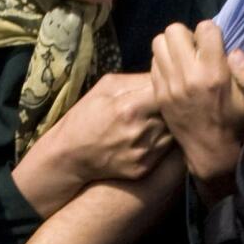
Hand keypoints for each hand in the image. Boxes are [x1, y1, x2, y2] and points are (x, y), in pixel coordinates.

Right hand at [48, 71, 172, 183]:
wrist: (70, 155)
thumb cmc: (86, 115)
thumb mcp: (106, 87)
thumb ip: (137, 80)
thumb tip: (164, 74)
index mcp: (130, 108)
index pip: (167, 91)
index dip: (168, 87)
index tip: (165, 85)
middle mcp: (139, 132)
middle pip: (173, 112)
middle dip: (171, 105)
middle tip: (164, 102)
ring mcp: (143, 153)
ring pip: (173, 132)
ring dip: (169, 124)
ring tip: (155, 118)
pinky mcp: (143, 168)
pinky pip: (166, 151)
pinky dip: (162, 141)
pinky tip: (148, 136)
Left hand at [150, 21, 243, 192]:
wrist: (212, 152)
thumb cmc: (239, 122)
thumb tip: (234, 52)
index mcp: (214, 72)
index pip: (205, 28)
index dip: (212, 33)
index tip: (216, 46)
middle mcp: (188, 75)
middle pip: (175, 30)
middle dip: (188, 36)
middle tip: (197, 51)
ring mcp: (169, 85)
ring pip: (159, 42)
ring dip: (172, 47)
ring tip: (185, 59)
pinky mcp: (158, 94)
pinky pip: (153, 62)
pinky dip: (164, 62)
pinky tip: (176, 74)